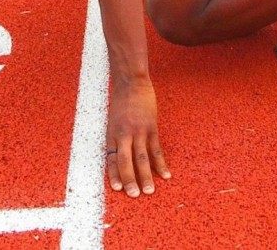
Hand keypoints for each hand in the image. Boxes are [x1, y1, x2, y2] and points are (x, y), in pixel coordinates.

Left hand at [106, 78, 170, 197]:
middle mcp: (123, 134)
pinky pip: (156, 149)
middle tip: (134, 195)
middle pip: (125, 161)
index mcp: (112, 134)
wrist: (132, 82)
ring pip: (141, 158)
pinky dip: (160, 163)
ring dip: (146, 176)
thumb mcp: (113, 120)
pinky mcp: (151, 127)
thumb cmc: (121, 101)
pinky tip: (165, 174)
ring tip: (149, 190)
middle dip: (129, 179)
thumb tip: (119, 156)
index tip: (117, 188)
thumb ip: (116, 138)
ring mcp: (138, 130)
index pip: (111, 159)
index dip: (114, 174)